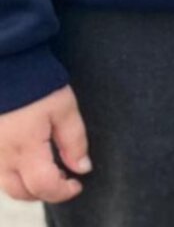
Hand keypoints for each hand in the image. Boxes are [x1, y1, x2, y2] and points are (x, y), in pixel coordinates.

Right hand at [0, 86, 89, 202]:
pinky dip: (14, 174)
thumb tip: (82, 168)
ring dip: (28, 185)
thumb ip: (74, 141)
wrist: (6, 65)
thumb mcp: (65, 109)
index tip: (77, 184)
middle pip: (21, 192)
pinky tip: (30, 159)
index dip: (63, 191)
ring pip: (6, 185)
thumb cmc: (37, 85)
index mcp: (25, 149)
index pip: (44, 186)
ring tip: (49, 169)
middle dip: (45, 193)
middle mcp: (2, 156)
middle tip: (64, 179)